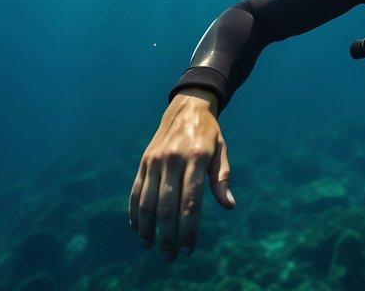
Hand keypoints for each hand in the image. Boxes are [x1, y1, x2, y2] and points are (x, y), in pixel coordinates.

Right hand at [129, 90, 234, 260]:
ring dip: (147, 229)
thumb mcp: (222, 151)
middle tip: (170, 257)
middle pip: (166, 207)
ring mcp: (155, 160)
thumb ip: (222, 179)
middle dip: (167, 236)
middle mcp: (173, 159)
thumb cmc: (209, 134)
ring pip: (147, 201)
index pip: (191, 201)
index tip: (189, 249)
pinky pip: (136, 191)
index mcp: (196, 158)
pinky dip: (135, 212)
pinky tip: (138, 229)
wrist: (187, 107)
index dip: (189, 228)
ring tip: (151, 246)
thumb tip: (229, 205)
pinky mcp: (144, 161)